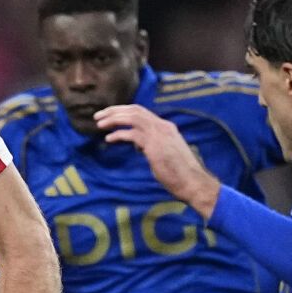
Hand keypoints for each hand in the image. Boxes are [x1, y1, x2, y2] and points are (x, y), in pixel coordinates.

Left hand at [94, 104, 219, 209]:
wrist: (193, 182)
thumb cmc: (179, 173)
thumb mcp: (164, 154)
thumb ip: (151, 146)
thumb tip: (138, 145)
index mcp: (166, 127)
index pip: (141, 112)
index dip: (124, 112)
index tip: (110, 115)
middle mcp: (163, 126)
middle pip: (135, 110)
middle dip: (115, 111)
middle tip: (98, 116)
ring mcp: (159, 134)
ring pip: (132, 117)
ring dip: (114, 119)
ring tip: (99, 124)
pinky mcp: (154, 145)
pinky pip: (132, 134)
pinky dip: (118, 135)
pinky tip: (109, 139)